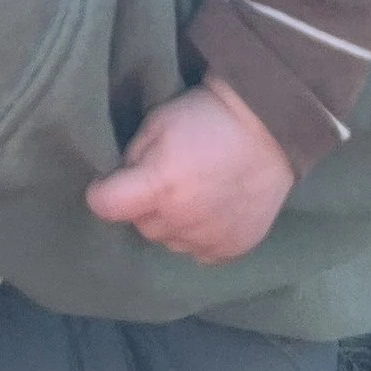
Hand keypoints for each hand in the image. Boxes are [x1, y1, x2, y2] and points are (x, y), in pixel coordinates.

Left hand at [83, 75, 296, 263]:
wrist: (268, 128)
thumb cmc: (205, 117)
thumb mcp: (157, 123)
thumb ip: (133, 158)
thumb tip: (120, 184)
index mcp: (159, 186)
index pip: (105, 206)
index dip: (102, 192)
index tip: (109, 185)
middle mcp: (182, 220)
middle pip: (141, 225)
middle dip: (144, 205)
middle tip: (164, 180)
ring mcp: (209, 239)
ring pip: (168, 242)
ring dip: (171, 223)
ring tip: (191, 194)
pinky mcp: (232, 249)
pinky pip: (198, 253)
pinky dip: (198, 236)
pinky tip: (210, 211)